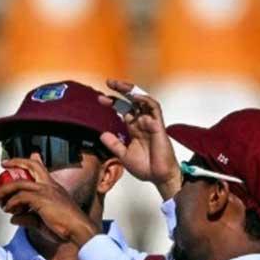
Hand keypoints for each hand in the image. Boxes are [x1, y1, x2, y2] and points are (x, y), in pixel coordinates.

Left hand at [0, 155, 99, 245]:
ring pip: (20, 184)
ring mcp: (46, 191)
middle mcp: (50, 185)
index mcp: (54, 187)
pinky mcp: (42, 199)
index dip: (30, 161)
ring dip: (4, 190)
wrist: (78, 230)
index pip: (41, 168)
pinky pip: (20, 198)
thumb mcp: (42, 221)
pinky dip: (11, 203)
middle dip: (16, 162)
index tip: (19, 161)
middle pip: (31, 166)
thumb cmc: (65, 227)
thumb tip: (13, 218)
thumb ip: (28, 218)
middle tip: (4, 164)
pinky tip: (8, 209)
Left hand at [97, 81, 180, 199]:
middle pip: (132, 101)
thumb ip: (114, 144)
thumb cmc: (145, 166)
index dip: (113, 102)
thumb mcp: (123, 154)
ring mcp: (151, 122)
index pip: (123, 110)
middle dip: (121, 90)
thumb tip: (101, 134)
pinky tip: (134, 97)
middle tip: (108, 82)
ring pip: (143, 100)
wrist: (158, 176)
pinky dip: (145, 101)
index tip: (100, 99)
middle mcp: (142, 122)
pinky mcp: (158, 125)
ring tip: (119, 85)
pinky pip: (154, 108)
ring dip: (131, 91)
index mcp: (134, 128)